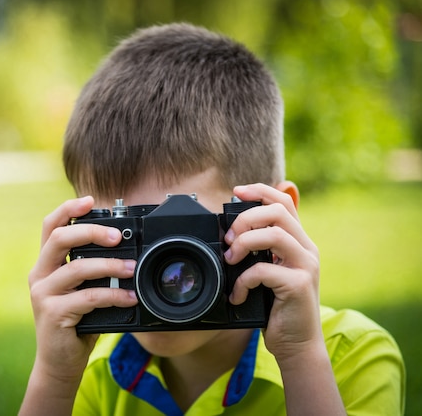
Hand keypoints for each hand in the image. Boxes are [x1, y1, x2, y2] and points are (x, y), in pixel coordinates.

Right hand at [27, 196, 137, 383]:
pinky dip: (113, 295)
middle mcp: (40, 275)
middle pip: (60, 239)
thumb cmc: (75, 323)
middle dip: (92, 231)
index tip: (91, 200)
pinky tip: (129, 298)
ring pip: (76, 268)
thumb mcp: (81, 290)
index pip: (51, 227)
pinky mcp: (53, 314)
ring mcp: (43, 294)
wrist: (59, 363)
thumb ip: (91, 271)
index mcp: (46, 264)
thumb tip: (124, 252)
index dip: (68, 209)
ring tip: (132, 270)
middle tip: (118, 237)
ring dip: (109, 266)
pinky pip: (88, 297)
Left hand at [223, 183, 321, 361]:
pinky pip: (263, 270)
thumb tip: (231, 233)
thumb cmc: (277, 308)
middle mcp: (306, 249)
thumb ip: (259, 252)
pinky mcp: (298, 285)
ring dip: (243, 244)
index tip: (236, 191)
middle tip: (229, 239)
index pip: (284, 202)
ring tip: (230, 261)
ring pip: (273, 235)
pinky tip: (238, 294)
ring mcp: (306, 266)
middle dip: (245, 219)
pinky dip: (243, 280)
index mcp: (298, 242)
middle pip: (277, 212)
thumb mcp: (268, 273)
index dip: (260, 190)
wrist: (297, 345)